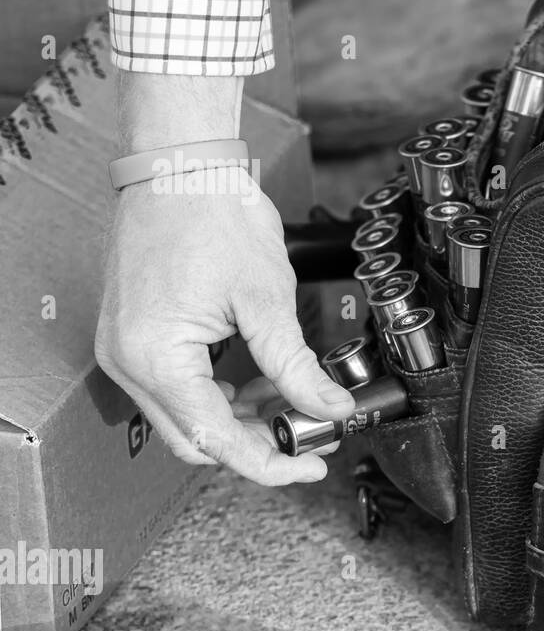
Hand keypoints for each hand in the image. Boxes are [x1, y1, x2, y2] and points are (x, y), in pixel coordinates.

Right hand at [95, 168, 354, 484]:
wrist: (180, 167)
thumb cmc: (212, 215)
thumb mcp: (267, 300)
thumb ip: (297, 366)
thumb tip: (330, 408)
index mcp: (155, 359)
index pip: (216, 440)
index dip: (269, 462)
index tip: (311, 463)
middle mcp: (128, 363)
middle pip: (196, 438)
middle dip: (257, 444)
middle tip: (310, 436)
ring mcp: (126, 350)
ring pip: (188, 416)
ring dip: (241, 419)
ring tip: (293, 401)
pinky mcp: (135, 337)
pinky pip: (179, 388)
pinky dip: (221, 394)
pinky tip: (261, 381)